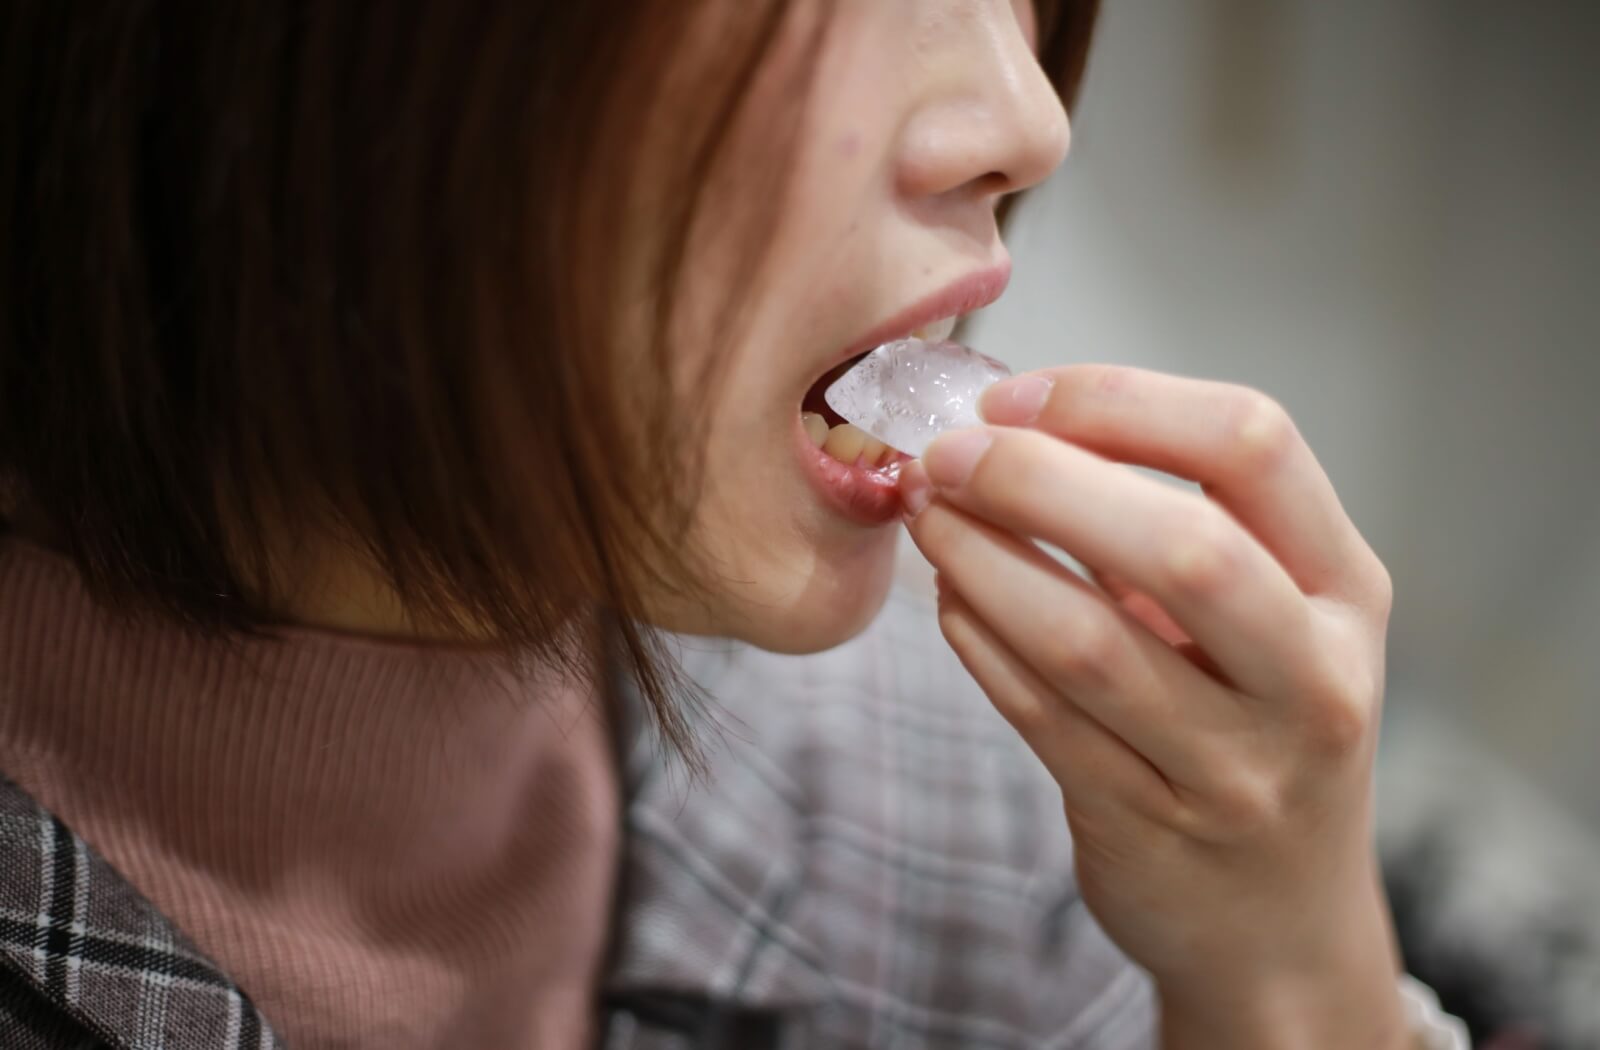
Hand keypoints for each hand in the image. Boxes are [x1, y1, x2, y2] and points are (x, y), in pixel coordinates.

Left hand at [899, 365, 1410, 1047]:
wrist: (1279, 924)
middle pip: (1181, 545)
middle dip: (1038, 479)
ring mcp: (1233, 766)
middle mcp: (1310, 678)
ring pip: (1088, 642)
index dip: (1120, 401)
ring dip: (984, 559)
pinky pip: (1039, 715)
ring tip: (929, 513)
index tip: (1017, 397)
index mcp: (1345, 590)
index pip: (1253, 446)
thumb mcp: (1274, 619)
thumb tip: (1017, 429)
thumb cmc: (1258, 728)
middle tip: (948, 452)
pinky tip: (949, 596)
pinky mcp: (1144, 824)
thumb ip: (1176, 525)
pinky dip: (979, 640)